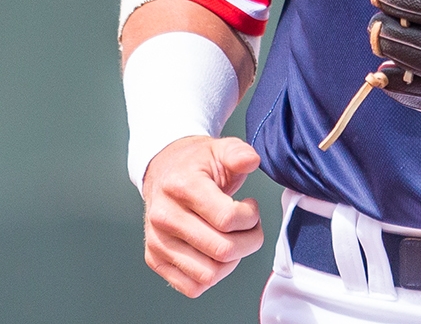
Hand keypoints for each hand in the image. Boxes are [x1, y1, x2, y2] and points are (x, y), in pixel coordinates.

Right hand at [141, 135, 262, 296]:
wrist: (165, 171)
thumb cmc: (198, 164)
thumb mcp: (222, 149)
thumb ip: (239, 153)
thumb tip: (250, 161)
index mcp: (181, 187)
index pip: (227, 219)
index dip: (251, 216)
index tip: (250, 205)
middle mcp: (164, 217)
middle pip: (223, 250)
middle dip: (250, 240)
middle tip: (249, 225)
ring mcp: (157, 241)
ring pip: (209, 274)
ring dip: (233, 260)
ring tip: (233, 237)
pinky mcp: (155, 259)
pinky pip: (192, 286)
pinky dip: (213, 275)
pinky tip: (216, 252)